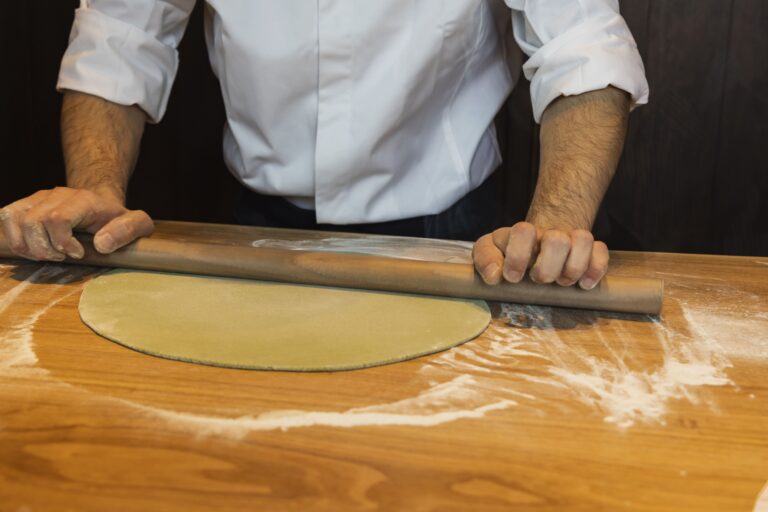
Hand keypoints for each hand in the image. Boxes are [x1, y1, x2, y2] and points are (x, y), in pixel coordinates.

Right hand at [0, 187, 153, 261]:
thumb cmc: (116, 219)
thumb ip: (128, 230)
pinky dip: (15, 239)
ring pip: (14, 220)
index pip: (58, 217)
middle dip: (46, 249)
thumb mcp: (138, 223)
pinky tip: (33, 249)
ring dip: (28, 246)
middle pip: (33, 222)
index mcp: (83, 199)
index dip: (62, 242)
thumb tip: (102, 244)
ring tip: (49, 253)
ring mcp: (37, 198)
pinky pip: (5, 218)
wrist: (99, 203)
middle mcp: (56, 194)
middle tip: (63, 256)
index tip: (78, 254)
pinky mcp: (24, 205)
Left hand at [473, 221, 608, 289]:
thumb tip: (495, 276)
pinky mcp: (588, 250)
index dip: (519, 257)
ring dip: (573, 267)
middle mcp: (547, 233)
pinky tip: (585, 285)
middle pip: (558, 240)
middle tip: (539, 280)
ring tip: (562, 282)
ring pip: (583, 239)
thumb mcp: (488, 251)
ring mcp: (570, 240)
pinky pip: (601, 251)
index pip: (523, 232)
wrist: (534, 243)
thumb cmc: (507, 253)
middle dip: (548, 269)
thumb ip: (485, 259)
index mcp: (520, 233)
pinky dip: (595, 269)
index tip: (513, 278)